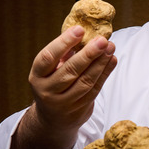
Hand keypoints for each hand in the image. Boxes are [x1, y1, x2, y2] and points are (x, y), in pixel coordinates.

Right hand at [9, 26, 116, 148]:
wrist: (52, 119)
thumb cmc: (53, 83)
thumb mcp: (51, 70)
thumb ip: (64, 53)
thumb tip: (85, 31)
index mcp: (37, 76)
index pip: (48, 57)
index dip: (63, 43)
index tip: (79, 30)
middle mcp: (47, 91)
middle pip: (70, 71)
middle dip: (88, 54)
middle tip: (102, 40)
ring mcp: (63, 103)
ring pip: (85, 82)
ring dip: (100, 63)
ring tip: (111, 47)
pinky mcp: (79, 110)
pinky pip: (95, 90)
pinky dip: (104, 74)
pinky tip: (111, 60)